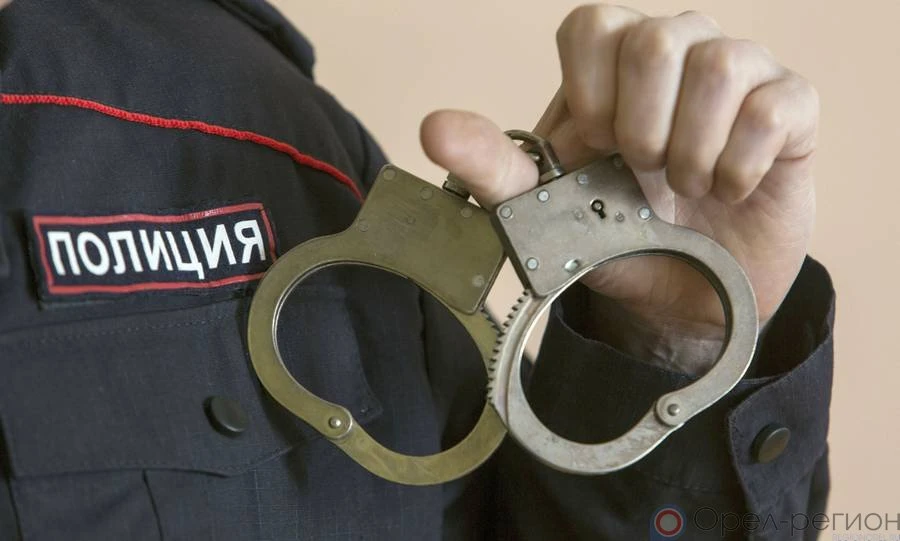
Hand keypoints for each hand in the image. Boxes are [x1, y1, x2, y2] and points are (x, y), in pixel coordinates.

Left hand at [420, 5, 817, 369]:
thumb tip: (434, 128)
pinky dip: (742, 165)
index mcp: (612, 66)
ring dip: (691, 150)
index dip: (590, 90)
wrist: (683, 294)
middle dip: (641, 128)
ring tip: (685, 188)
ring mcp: (739, 74)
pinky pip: (775, 106)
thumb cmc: (618, 237)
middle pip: (657, 37)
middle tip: (642, 175)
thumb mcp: (550, 211)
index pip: (592, 24)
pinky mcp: (792, 108)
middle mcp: (677, 52)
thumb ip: (496, 169)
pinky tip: (730, 190)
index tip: (594, 145)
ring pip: (720, 62)